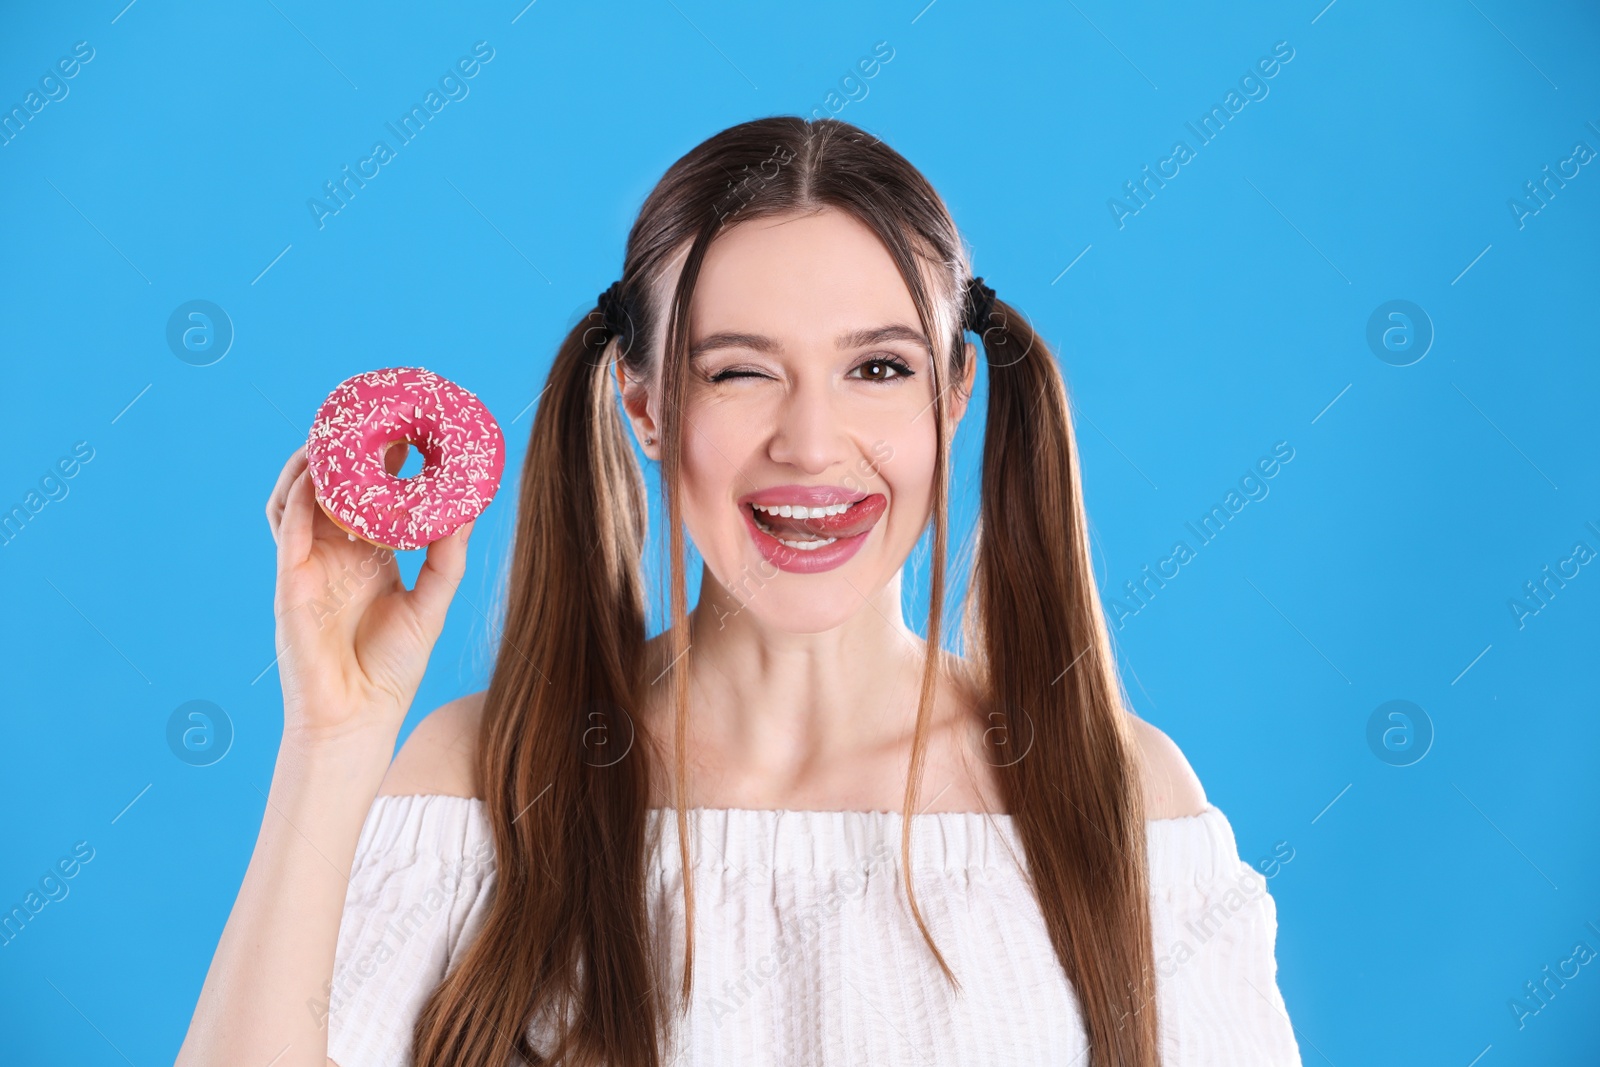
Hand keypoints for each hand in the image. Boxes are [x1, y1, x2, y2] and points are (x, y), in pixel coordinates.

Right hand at [264, 446, 473, 745]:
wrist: (358, 719)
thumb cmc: (391, 668)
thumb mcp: (431, 604)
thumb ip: (447, 558)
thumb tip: (467, 510)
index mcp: (369, 555)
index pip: (373, 494)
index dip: (388, 460)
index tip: (415, 425)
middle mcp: (336, 553)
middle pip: (334, 486)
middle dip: (348, 448)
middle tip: (374, 411)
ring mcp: (308, 564)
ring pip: (299, 498)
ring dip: (313, 463)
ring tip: (335, 430)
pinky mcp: (288, 582)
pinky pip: (286, 530)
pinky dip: (298, 498)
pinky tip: (314, 474)